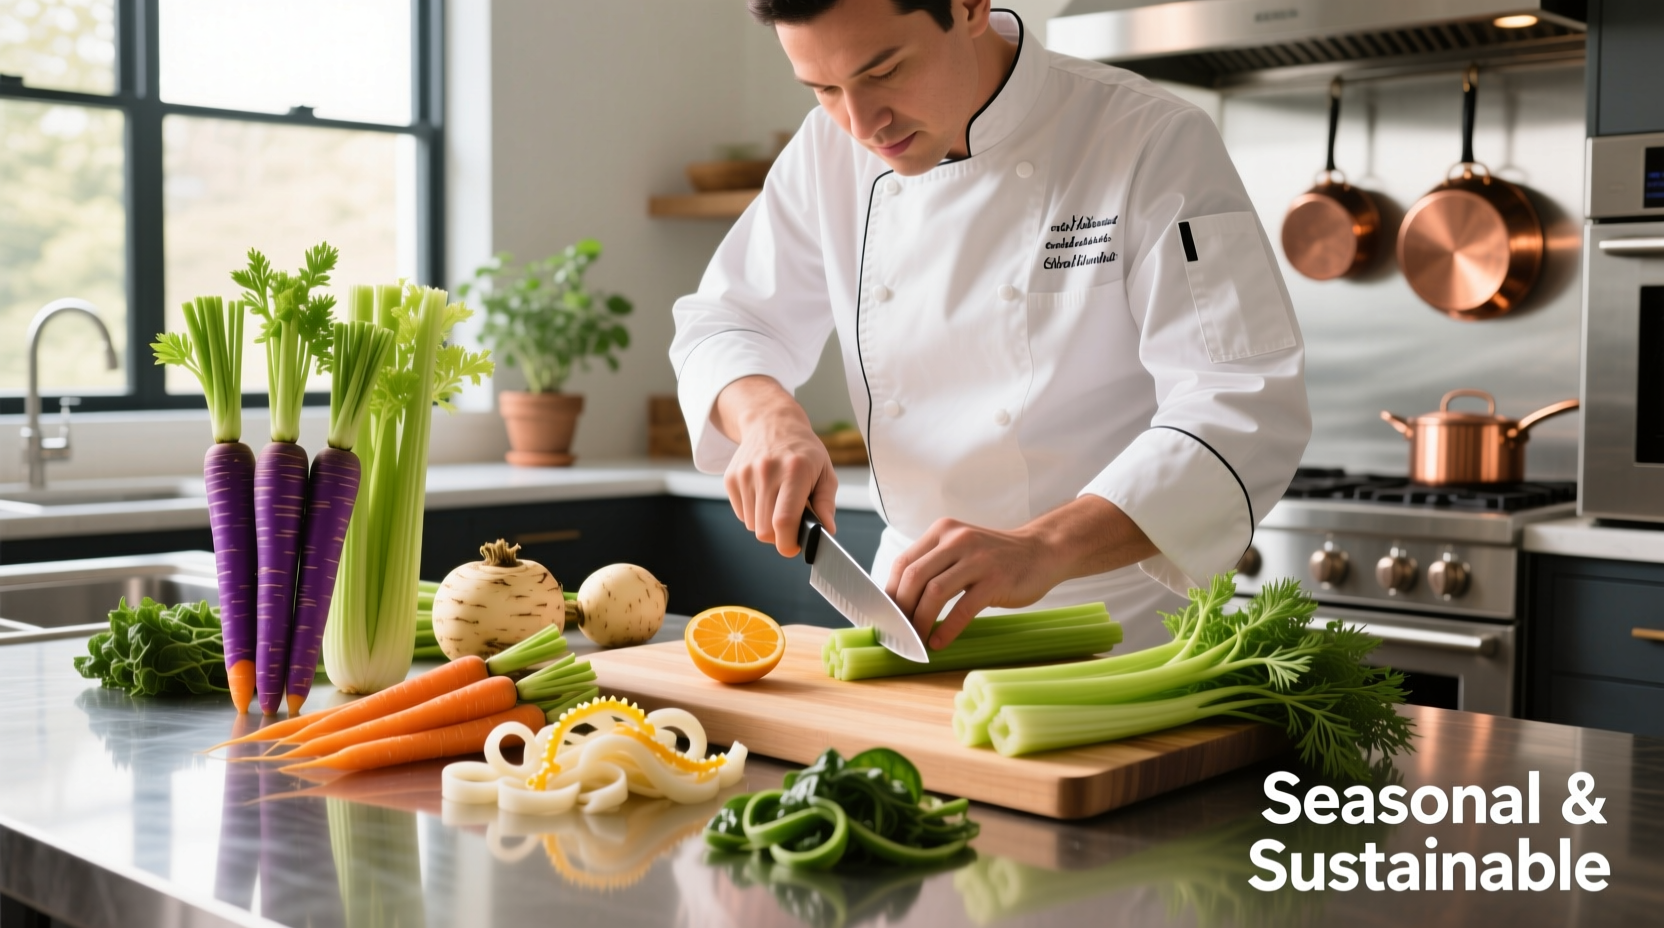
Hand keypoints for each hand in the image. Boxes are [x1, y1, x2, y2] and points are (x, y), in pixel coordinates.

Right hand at [711, 375, 838, 555]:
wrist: (771, 422)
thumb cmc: (803, 450)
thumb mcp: (824, 472)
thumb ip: (826, 504)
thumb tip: (826, 531)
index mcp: (794, 471)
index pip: (784, 520)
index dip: (788, 543)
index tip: (794, 547)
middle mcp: (766, 471)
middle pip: (764, 530)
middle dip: (779, 537)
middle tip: (790, 526)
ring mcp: (745, 474)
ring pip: (752, 526)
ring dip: (766, 524)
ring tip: (778, 504)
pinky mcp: (731, 478)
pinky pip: (741, 514)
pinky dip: (754, 514)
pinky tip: (764, 496)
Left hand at [886, 496, 1156, 649]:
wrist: (1043, 551)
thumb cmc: (996, 558)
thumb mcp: (961, 549)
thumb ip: (934, 565)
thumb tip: (899, 600)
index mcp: (943, 531)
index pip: (903, 563)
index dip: (889, 593)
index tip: (886, 616)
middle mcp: (957, 540)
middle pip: (913, 577)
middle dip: (901, 610)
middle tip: (898, 632)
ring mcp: (978, 559)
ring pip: (934, 592)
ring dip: (920, 621)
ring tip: (916, 640)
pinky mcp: (996, 580)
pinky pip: (963, 608)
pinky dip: (947, 629)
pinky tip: (939, 642)